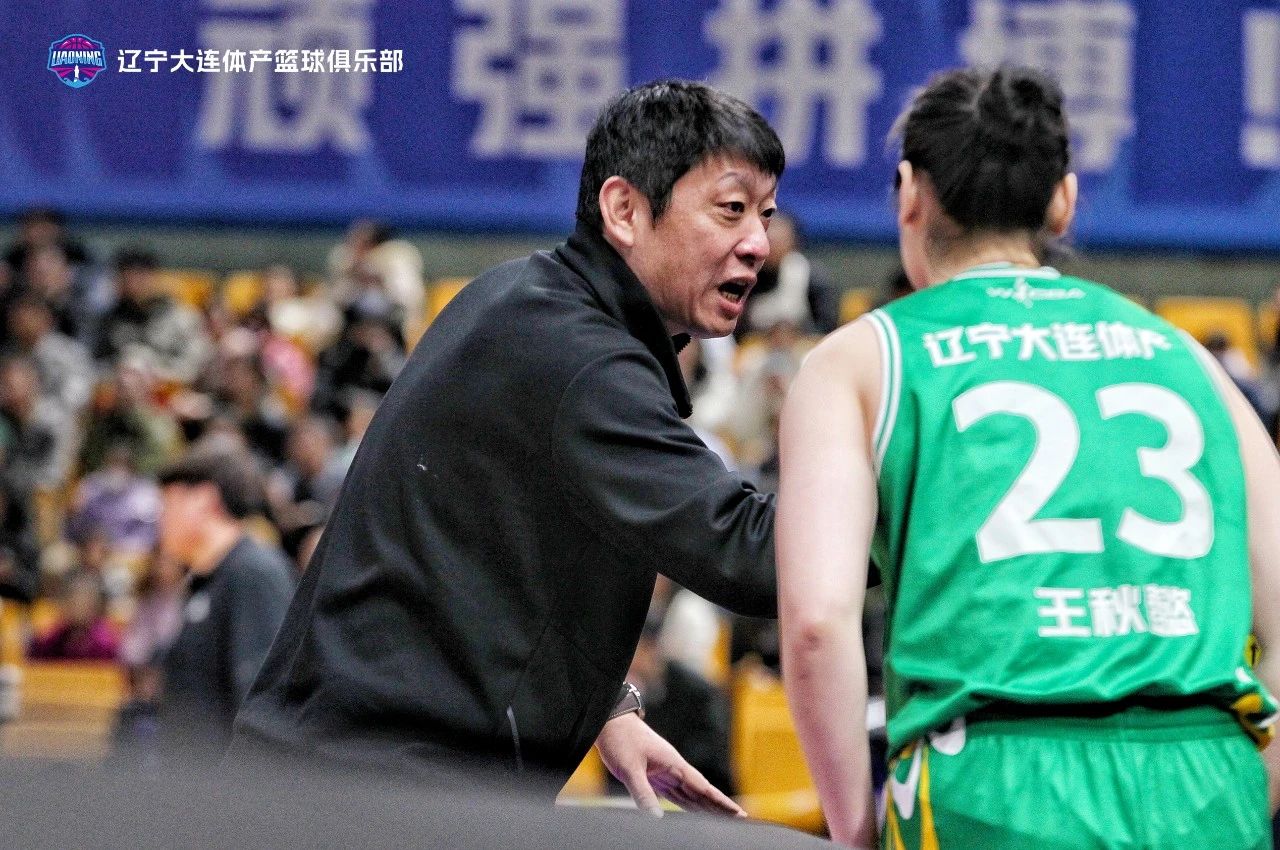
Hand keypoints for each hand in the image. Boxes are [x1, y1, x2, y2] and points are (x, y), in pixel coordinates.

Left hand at [594, 712, 744, 817]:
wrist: (610, 722)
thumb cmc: (620, 740)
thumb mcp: (629, 769)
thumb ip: (642, 793)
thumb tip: (655, 817)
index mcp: (673, 764)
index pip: (702, 787)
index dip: (720, 801)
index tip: (738, 812)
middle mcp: (674, 768)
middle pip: (702, 792)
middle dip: (720, 806)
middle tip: (742, 819)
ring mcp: (666, 772)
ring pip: (691, 794)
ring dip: (707, 806)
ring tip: (724, 819)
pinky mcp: (656, 776)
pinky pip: (676, 794)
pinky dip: (689, 804)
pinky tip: (697, 812)